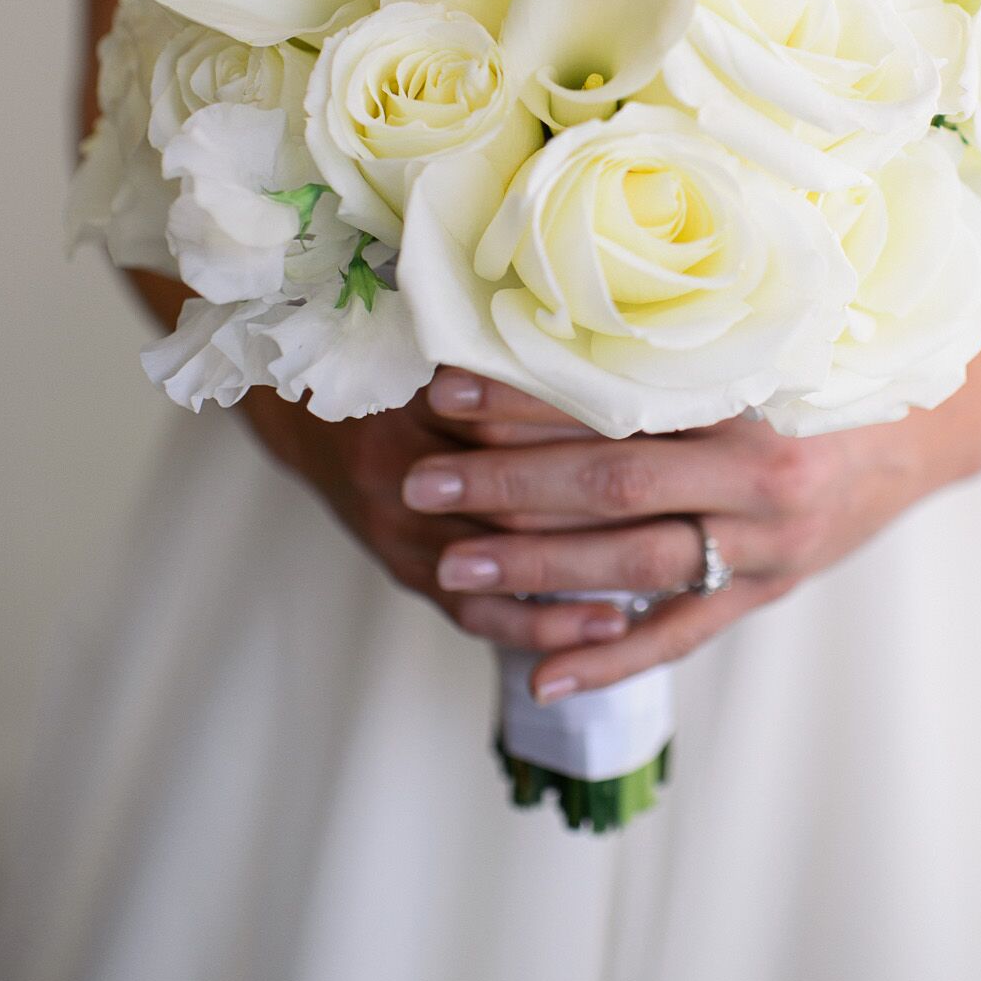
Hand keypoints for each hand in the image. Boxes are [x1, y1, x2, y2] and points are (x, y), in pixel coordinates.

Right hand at [239, 382, 631, 652]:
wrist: (306, 416)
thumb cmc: (391, 371)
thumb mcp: (442, 350)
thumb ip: (510, 362)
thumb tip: (614, 359)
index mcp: (413, 405)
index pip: (511, 431)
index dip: (586, 440)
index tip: (660, 449)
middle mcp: (398, 472)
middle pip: (510, 503)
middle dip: (596, 518)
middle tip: (675, 527)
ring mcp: (397, 531)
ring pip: (498, 566)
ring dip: (576, 583)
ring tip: (654, 593)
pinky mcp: (403, 570)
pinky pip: (475, 612)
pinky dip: (539, 624)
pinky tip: (602, 630)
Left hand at [407, 367, 980, 702]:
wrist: (929, 430)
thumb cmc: (829, 370)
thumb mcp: (768, 340)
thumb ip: (679, 345)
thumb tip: (556, 320)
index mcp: (754, 395)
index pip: (620, 402)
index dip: (528, 399)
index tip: (447, 395)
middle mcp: (762, 475)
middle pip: (616, 484)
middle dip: (509, 485)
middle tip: (421, 486)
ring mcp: (768, 544)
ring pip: (639, 564)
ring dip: (541, 570)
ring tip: (455, 568)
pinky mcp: (768, 592)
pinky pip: (683, 633)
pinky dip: (613, 659)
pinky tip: (543, 678)